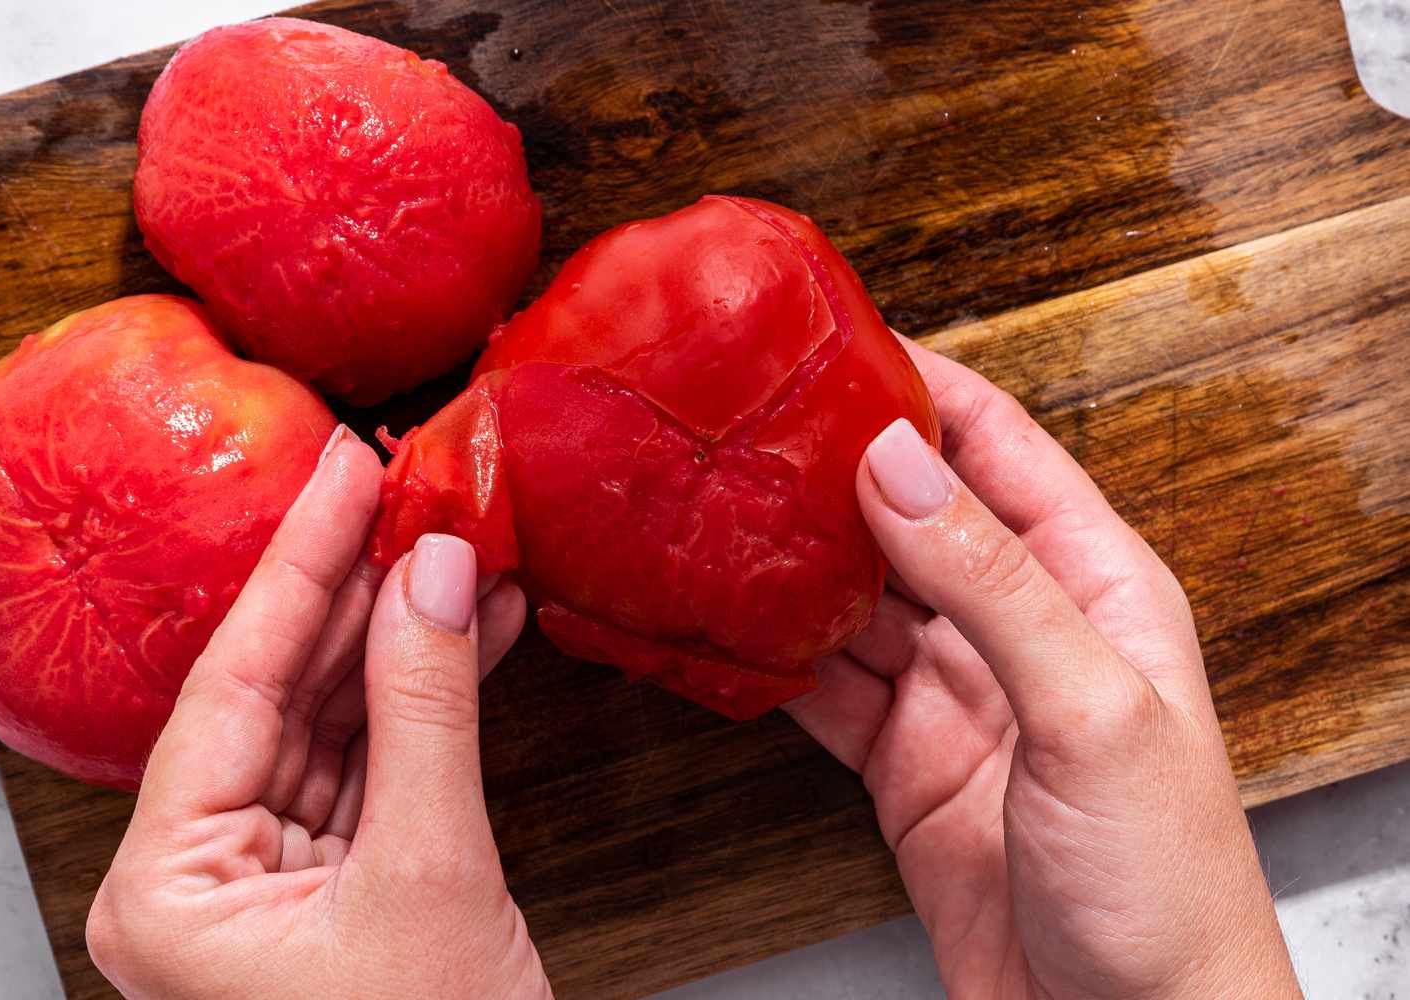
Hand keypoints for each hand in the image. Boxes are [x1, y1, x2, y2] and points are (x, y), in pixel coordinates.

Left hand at [86, 426, 550, 998]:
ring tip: (458, 553)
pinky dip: (424, 704)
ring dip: (403, 641)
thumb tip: (433, 572)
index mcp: (167, 888)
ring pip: (333, 724)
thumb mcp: (429, 872)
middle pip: (281, 693)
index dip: (300, 564)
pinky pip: (370, 767)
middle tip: (407, 493)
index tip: (344, 472)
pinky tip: (471, 634)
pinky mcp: (330, 887)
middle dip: (357, 592)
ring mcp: (263, 885)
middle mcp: (197, 881)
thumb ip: (427, 710)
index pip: (233, 681)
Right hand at [788, 341, 1300, 998]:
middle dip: (833, 468)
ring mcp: (956, 695)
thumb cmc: (1165, 887)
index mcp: (1091, 586)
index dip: (920, 391)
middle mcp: (1018, 626)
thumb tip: (901, 467)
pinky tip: (729, 625)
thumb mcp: (1091, 713)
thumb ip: (993, 584)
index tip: (835, 347)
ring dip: (792, 560)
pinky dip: (773, 658)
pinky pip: (824, 686)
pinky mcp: (904, 761)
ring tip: (719, 509)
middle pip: (911, 514)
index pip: (999, 448)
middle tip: (747, 426)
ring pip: (855, 598)